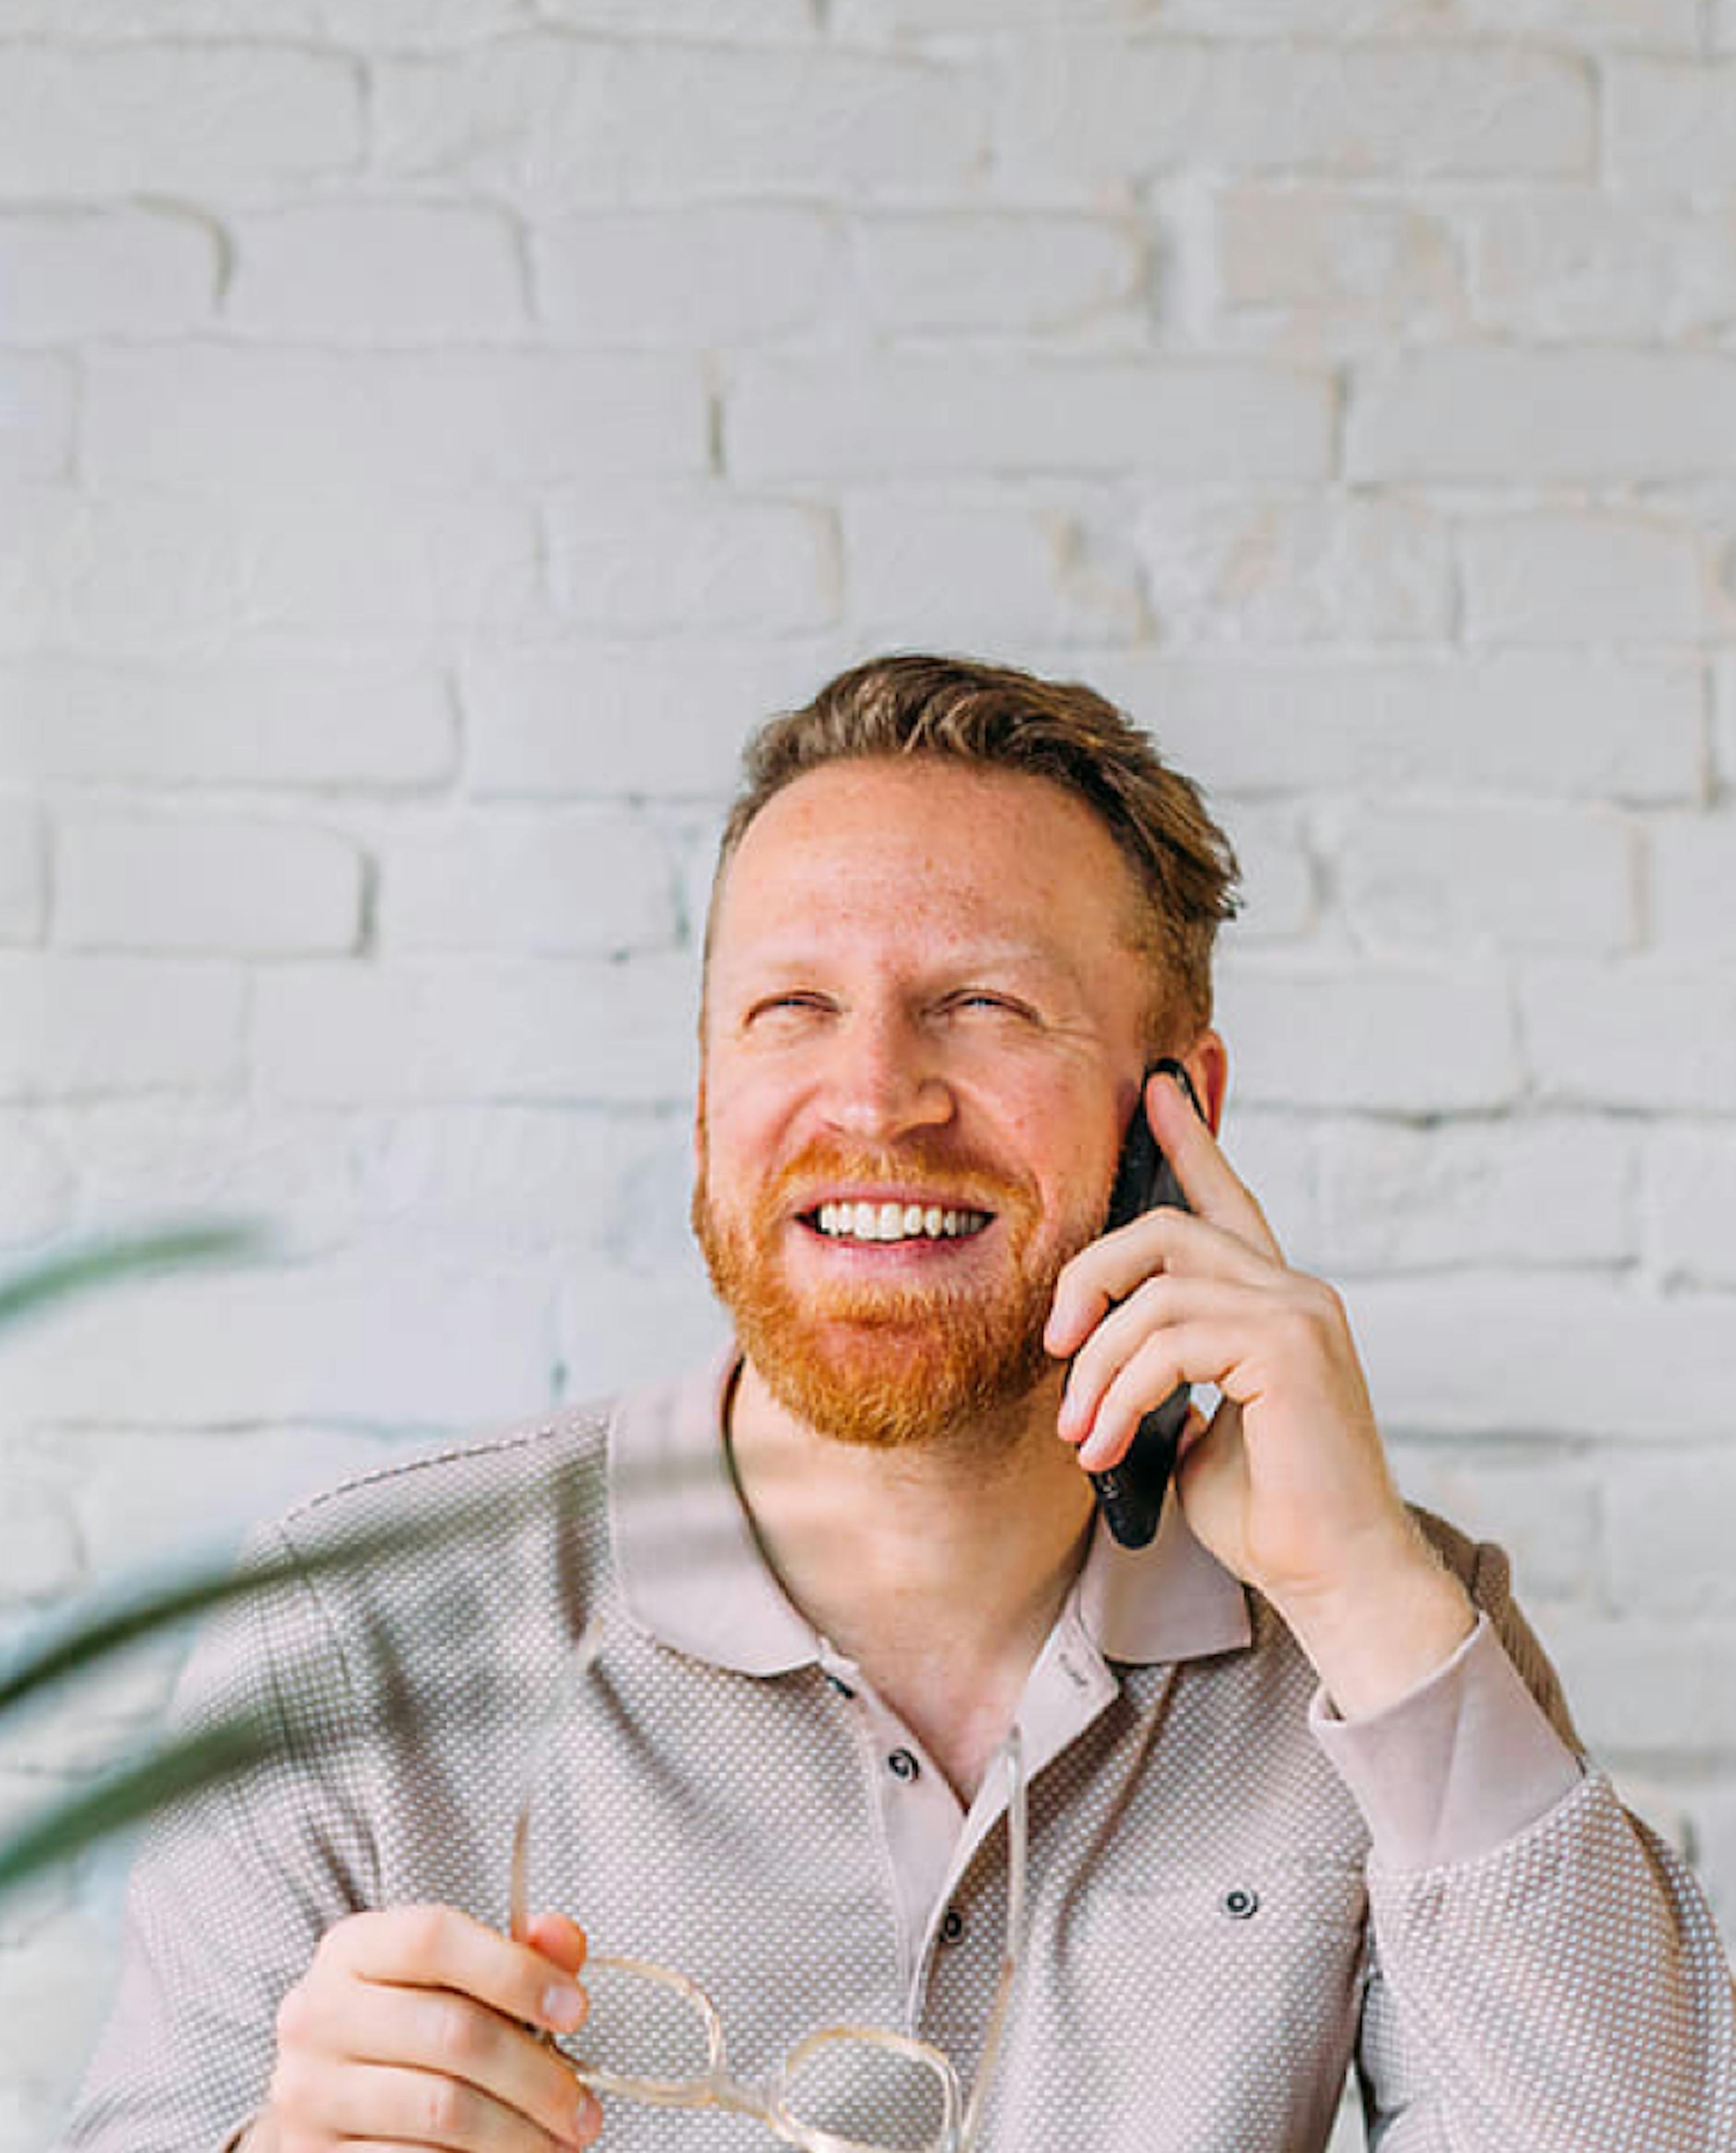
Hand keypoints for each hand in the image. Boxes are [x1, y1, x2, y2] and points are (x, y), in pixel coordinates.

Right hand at [250, 1904, 599, 2152]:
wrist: (328, 2097)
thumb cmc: (406, 2027)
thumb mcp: (451, 1976)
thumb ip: (514, 1953)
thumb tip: (564, 1940)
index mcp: (352, 1949)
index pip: (434, 1938)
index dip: (516, 1971)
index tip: (576, 2009)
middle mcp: (318, 2014)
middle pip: (452, 2033)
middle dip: (537, 2076)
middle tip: (584, 2108)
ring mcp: (310, 2090)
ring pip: (442, 2109)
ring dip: (517, 2133)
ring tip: (560, 2143)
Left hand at [1046, 1066, 1472, 1714]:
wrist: (1337, 1578)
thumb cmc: (1272, 1517)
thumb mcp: (1195, 1433)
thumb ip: (1164, 1381)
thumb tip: (1099, 1371)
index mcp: (1274, 1305)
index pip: (1228, 1203)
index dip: (1191, 1144)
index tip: (1157, 1093)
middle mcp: (1293, 1293)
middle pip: (1166, 1230)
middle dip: (1090, 1277)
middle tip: (1054, 1345)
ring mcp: (1297, 1314)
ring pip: (1156, 1292)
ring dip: (1096, 1365)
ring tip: (1079, 1433)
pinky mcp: (1290, 1349)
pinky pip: (1171, 1341)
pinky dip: (1119, 1392)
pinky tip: (1102, 1446)